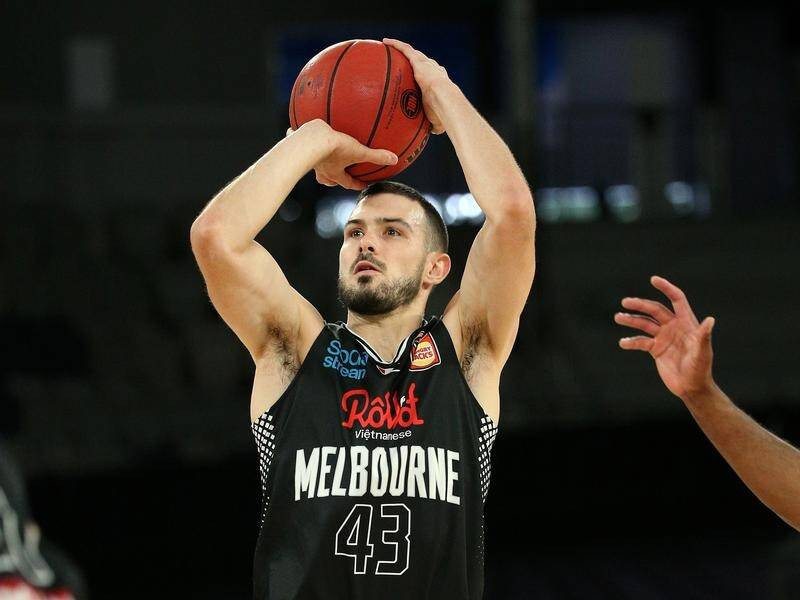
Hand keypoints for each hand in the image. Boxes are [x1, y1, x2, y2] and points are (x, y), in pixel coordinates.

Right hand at [286, 120, 396, 189]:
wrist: (310, 138)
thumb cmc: (334, 148)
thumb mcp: (359, 151)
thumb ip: (377, 156)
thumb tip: (395, 160)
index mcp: (334, 172)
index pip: (346, 182)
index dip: (355, 184)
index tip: (361, 185)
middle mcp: (320, 167)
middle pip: (326, 179)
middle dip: (332, 178)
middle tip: (338, 175)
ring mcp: (308, 158)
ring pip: (313, 163)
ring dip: (317, 161)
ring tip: (319, 154)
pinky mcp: (298, 143)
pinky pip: (298, 141)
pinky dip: (297, 137)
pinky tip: (295, 128)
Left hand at [382, 38, 450, 134]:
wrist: (444, 100)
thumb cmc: (442, 113)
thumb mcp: (437, 120)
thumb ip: (433, 123)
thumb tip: (430, 131)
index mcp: (441, 82)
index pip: (434, 75)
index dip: (429, 74)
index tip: (423, 76)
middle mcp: (434, 69)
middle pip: (423, 62)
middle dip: (415, 60)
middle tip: (406, 61)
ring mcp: (426, 64)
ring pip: (412, 53)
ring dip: (402, 49)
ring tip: (390, 46)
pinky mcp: (418, 60)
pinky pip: (405, 49)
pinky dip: (395, 45)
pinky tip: (385, 42)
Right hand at [615, 276, 716, 400]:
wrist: (691, 387)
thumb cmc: (701, 369)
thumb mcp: (702, 352)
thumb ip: (703, 336)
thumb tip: (710, 320)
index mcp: (686, 323)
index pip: (676, 300)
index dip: (666, 288)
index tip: (653, 279)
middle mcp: (673, 327)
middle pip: (655, 310)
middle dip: (640, 305)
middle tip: (625, 302)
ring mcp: (663, 337)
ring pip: (645, 324)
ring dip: (631, 320)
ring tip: (618, 317)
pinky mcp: (655, 349)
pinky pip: (641, 342)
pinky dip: (631, 341)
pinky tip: (623, 343)